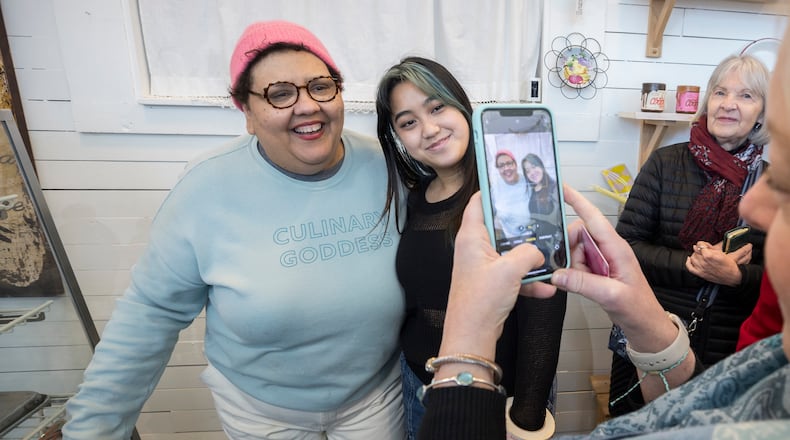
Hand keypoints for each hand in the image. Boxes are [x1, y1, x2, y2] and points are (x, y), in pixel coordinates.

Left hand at [439, 192, 554, 360]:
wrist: (472, 336)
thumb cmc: (480, 301)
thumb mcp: (509, 270)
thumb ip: (528, 253)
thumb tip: (538, 250)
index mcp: (471, 237)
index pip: (477, 203)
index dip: (492, 191)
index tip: (511, 183)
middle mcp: (475, 248)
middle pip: (499, 227)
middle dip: (521, 225)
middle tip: (541, 217)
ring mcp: (483, 266)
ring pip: (510, 252)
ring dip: (530, 257)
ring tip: (550, 256)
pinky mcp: (492, 283)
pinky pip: (514, 275)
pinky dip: (529, 280)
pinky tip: (547, 288)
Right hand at [550, 185, 671, 352]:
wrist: (646, 327)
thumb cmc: (638, 309)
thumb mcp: (612, 296)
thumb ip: (584, 284)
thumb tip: (557, 274)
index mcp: (616, 248)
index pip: (594, 219)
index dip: (578, 202)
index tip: (562, 188)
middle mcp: (609, 249)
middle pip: (578, 235)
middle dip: (570, 251)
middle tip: (575, 273)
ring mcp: (602, 260)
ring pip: (574, 251)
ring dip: (573, 267)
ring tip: (586, 285)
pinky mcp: (597, 271)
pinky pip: (576, 265)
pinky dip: (574, 274)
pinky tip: (582, 286)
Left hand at [686, 240, 748, 285]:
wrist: (732, 277)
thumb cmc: (729, 265)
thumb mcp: (722, 253)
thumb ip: (711, 247)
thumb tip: (703, 244)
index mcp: (709, 255)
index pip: (700, 245)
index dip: (702, 244)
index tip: (704, 244)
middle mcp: (704, 262)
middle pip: (696, 251)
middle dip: (700, 249)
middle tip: (704, 250)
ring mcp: (701, 268)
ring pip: (692, 258)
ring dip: (695, 255)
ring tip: (701, 255)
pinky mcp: (700, 274)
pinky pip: (690, 267)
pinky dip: (688, 262)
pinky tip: (690, 259)